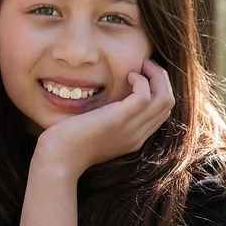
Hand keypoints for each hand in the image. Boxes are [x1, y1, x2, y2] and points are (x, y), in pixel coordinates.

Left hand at [34, 58, 175, 176]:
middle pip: (167, 104)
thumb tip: (108, 100)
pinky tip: (127, 76)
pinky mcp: (118, 120)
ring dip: (157, 76)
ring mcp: (131, 129)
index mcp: (134, 138)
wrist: (58, 160)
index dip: (158, 90)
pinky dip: (141, 81)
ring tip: (141, 66)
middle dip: (161, 79)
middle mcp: (138, 135)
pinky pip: (145, 96)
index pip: (161, 113)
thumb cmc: (67, 145)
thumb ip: (108, 119)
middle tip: (145, 65)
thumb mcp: (95, 131)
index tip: (143, 75)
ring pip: (164, 99)